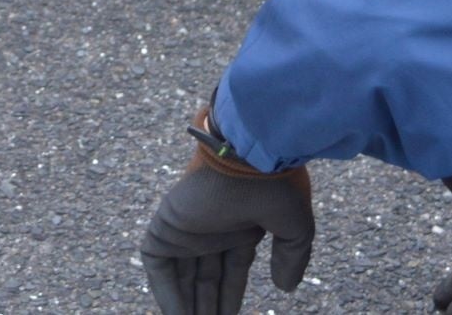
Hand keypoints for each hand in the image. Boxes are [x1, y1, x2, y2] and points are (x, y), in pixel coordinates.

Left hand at [140, 108, 314, 314]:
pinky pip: (157, 264)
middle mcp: (211, 225)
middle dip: (207, 306)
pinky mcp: (166, 223)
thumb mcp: (294, 227)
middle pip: (204, 275)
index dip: (229, 296)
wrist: (250, 152)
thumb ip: (291, 257)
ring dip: (187, 305)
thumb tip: (285, 288)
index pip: (230, 268)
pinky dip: (165, 291)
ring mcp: (187, 224)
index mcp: (238, 222)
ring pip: (180, 274)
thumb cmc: (276, 183)